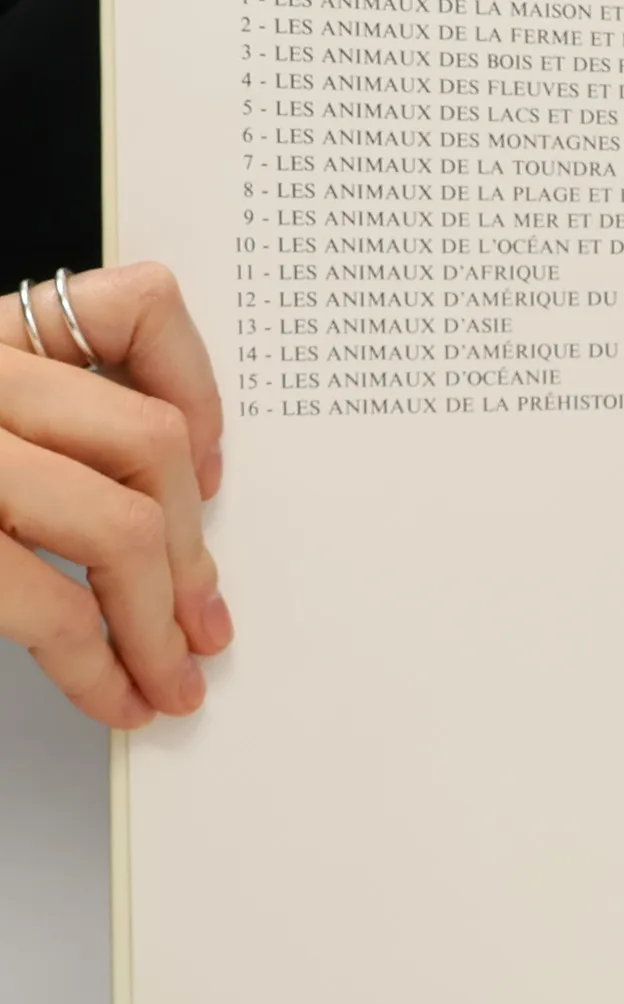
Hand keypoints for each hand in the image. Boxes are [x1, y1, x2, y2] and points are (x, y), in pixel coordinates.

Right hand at [0, 265, 228, 726]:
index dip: (199, 391)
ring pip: (119, 526)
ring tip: (170, 676)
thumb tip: (162, 514)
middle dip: (192, 549)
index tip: (211, 469)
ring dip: (159, 622)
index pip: (135, 307)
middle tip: (202, 622)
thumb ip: (33, 420)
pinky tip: (112, 695)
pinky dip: (98, 665)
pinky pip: (48, 604)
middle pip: (149, 444)